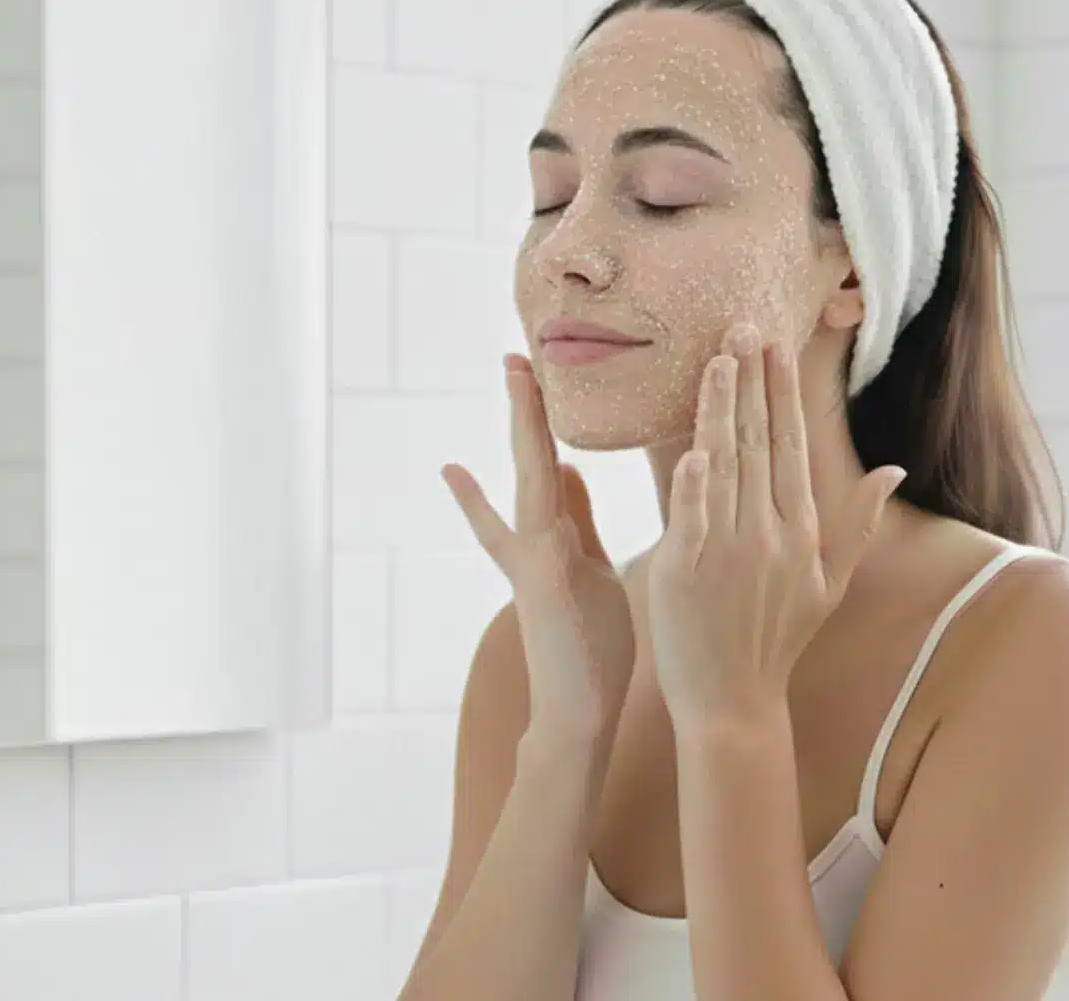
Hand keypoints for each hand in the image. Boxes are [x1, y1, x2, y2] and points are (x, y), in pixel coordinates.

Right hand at [442, 353, 636, 742]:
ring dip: (524, 423)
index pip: (546, 469)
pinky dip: (508, 487)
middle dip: (524, 408)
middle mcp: (535, 539)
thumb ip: (576, 520)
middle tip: (514, 355)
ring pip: (528, 475)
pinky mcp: (540, 576)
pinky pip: (536, 517)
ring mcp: (534, 556)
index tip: (527, 380)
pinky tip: (477, 464)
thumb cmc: (591, 649)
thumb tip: (571, 468)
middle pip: (530, 459)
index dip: (537, 426)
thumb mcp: (589, 569)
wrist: (577, 713)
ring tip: (513, 374)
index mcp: (553, 538)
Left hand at [648, 324, 906, 730]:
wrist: (734, 701)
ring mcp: (728, 553)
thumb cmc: (776, 639)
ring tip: (716, 359)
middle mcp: (770, 536)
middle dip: (753, 382)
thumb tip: (892, 468)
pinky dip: (692, 483)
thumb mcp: (828, 583)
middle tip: (742, 325)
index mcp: (801, 533)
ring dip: (720, 411)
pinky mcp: (686, 573)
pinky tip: (692, 445)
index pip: (792, 447)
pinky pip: (690, 518)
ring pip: (724, 468)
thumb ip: (858, 523)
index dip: (783, 394)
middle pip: (760, 445)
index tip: (775, 346)